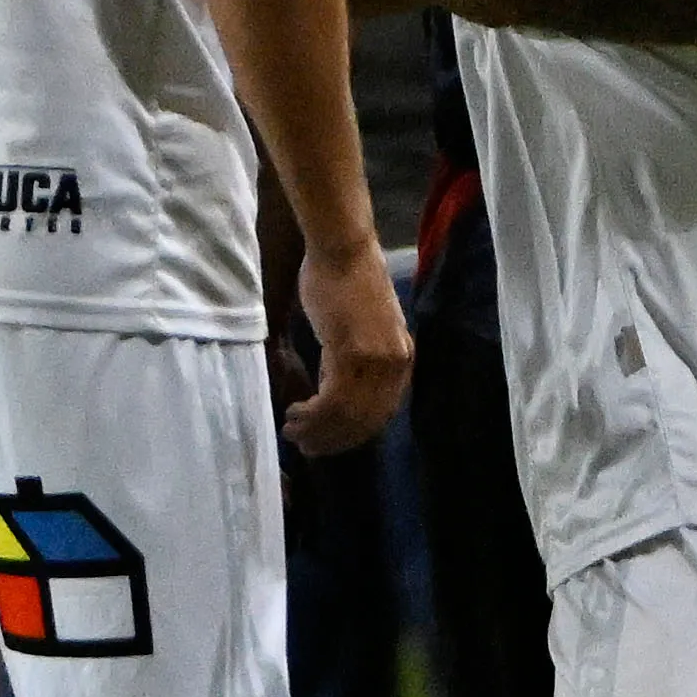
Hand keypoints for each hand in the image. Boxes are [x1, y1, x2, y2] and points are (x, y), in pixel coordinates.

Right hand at [282, 237, 410, 456]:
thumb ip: (355, 359)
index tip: (328, 441)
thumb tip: (332, 388)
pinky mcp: (352, 354)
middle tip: (306, 447)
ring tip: (293, 432)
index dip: (353, 434)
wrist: (343, 248)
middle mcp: (395, 364)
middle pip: (366, 420)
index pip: (382, 412)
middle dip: (334, 440)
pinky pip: (332, 400)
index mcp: (402, 358)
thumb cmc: (345, 279)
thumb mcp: (360, 327)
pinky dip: (312, 414)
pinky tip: (295, 413)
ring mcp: (376, 360)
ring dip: (317, 430)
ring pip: (347, 415)